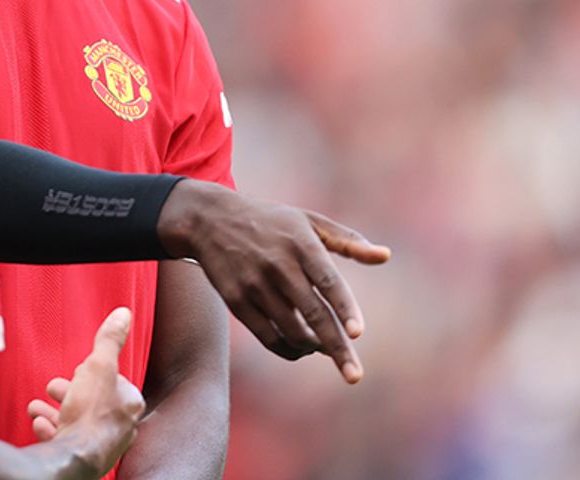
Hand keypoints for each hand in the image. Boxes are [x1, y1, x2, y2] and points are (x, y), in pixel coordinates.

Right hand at [29, 307, 145, 473]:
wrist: (75, 458)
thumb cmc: (90, 413)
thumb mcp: (98, 365)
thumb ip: (109, 340)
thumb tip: (124, 313)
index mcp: (130, 404)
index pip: (114, 382)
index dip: (93, 373)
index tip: (79, 370)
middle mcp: (121, 428)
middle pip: (92, 402)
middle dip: (69, 392)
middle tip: (54, 388)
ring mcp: (102, 446)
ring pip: (76, 422)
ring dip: (54, 412)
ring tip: (37, 406)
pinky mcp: (84, 458)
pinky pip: (66, 439)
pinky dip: (51, 429)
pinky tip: (40, 424)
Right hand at [157, 180, 390, 382]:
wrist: (208, 219)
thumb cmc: (269, 221)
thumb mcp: (307, 220)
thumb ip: (348, 240)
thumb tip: (387, 256)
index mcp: (301, 244)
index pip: (327, 281)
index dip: (344, 307)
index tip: (357, 333)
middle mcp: (278, 265)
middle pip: (312, 314)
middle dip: (336, 348)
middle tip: (354, 376)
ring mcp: (254, 284)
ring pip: (290, 330)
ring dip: (312, 347)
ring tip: (324, 348)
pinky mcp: (236, 300)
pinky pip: (267, 336)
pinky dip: (288, 348)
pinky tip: (302, 348)